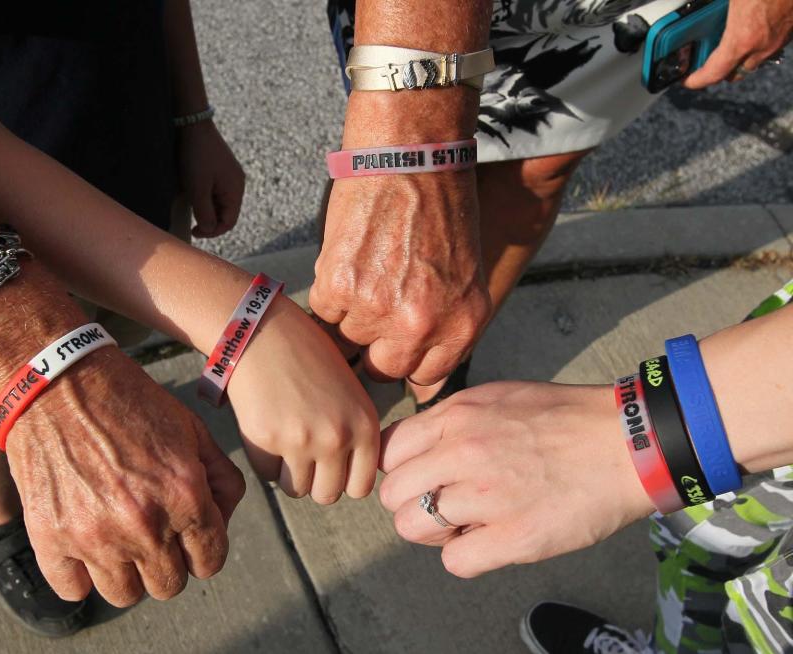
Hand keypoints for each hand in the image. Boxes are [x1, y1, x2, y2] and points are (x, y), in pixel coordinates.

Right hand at [6, 348, 245, 606]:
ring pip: (125, 594)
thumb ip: (220, 477)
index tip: (190, 538)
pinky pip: (73, 589)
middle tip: (155, 533)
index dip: (204, 549)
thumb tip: (222, 517)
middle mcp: (143, 524)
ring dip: (128, 573)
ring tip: (120, 540)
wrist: (58, 380)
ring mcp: (94, 535)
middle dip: (169, 562)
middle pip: (169, 584)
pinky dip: (81, 575)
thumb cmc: (129, 399)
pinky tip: (85, 545)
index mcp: (184, 495)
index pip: (210, 561)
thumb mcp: (192, 428)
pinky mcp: (50, 537)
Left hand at [176, 120, 244, 238]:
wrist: (193, 124)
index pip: (229, 222)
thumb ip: (204, 212)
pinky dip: (205, 196)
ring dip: (206, 207)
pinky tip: (192, 191)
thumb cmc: (196, 156)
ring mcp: (229, 176)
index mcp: (235, 190)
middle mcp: (237, 184)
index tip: (195, 231)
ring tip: (190, 203)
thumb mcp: (197, 189)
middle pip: (225, 213)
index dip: (213, 231)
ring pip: (219, 202)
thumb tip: (208, 229)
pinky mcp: (220, 169)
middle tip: (190, 218)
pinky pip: (215, 190)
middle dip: (209, 219)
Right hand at [227, 298, 379, 503]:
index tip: (330, 466)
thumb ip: (355, 433)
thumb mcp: (348, 392)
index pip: (360, 487)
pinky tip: (266, 428)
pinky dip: (265, 460)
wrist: (264, 332)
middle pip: (327, 494)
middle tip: (303, 455)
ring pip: (296, 489)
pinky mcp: (267, 440)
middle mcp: (338, 437)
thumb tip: (348, 479)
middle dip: (314, 481)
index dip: (343, 480)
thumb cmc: (307, 359)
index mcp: (365, 425)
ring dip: (289, 472)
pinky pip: (267, 474)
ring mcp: (302, 440)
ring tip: (284, 439)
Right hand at [311, 171, 490, 384]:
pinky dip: (330, 287)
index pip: (423, 377)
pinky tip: (350, 256)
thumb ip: (448, 333)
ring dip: (352, 310)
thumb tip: (423, 384)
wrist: (412, 157)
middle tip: (379, 302)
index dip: (408, 357)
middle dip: (377, 342)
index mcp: (459, 327)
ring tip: (369, 268)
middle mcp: (418, 325)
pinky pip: (324, 309)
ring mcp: (376, 308)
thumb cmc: (444, 209)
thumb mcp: (468, 279)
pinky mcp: (339, 286)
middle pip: (381, 368)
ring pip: (348, 337)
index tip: (399, 338)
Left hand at [378, 382, 653, 577]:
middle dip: (414, 503)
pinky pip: (455, 562)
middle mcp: (463, 452)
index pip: (389, 451)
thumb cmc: (565, 419)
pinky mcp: (515, 537)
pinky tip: (491, 541)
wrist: (628, 443)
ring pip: (412, 528)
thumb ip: (451, 422)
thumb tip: (418, 449)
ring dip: (436, 533)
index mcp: (456, 416)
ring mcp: (487, 496)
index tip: (426, 477)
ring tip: (469, 524)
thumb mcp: (496, 398)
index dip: (404, 470)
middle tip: (447, 505)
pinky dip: (466, 557)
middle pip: (394, 494)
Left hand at [683, 0, 792, 87]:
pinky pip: (771, 44)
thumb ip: (714, 6)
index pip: (715, 72)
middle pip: (735, 71)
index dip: (698, 80)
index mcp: (743, 38)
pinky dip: (758, 42)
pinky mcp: (791, 30)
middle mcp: (763, 45)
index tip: (690, 81)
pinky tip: (751, 24)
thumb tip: (705, 4)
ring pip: (755, 59)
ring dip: (740, 56)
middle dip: (719, 70)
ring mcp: (780, 39)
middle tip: (705, 59)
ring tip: (727, 40)